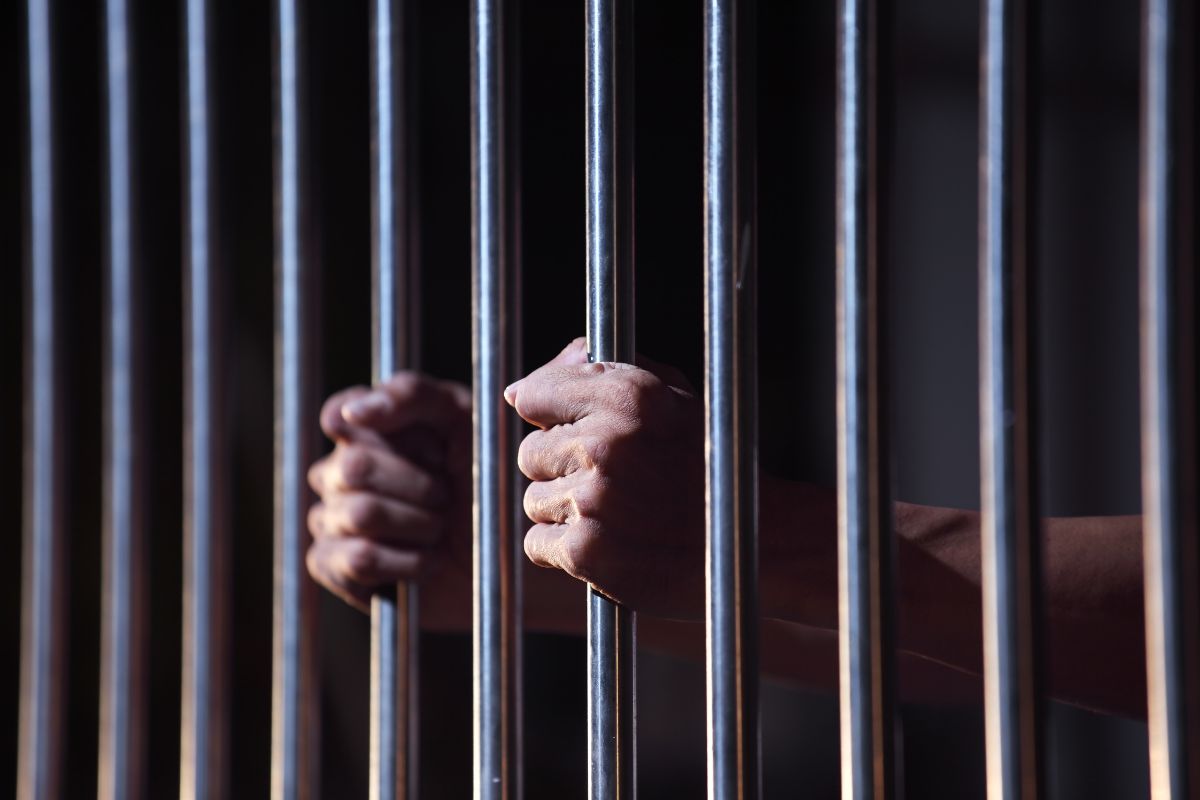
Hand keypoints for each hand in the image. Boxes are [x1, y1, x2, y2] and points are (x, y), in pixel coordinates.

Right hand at [305, 373, 472, 628]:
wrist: (506, 551)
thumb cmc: (485, 478)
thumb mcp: (462, 420)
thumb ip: (411, 395)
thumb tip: (351, 411)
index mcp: (365, 430)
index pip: (339, 415)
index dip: (386, 432)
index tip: (435, 449)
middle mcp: (338, 470)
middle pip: (355, 466)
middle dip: (420, 485)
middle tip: (447, 496)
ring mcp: (331, 517)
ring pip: (361, 513)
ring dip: (420, 525)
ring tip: (440, 529)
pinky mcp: (334, 565)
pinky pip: (359, 559)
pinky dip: (408, 562)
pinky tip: (427, 560)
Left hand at [505, 338, 706, 619]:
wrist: (758, 543)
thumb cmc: (713, 465)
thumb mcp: (672, 397)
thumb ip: (601, 374)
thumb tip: (519, 389)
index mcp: (626, 396)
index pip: (534, 394)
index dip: (545, 414)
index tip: (559, 428)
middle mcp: (606, 444)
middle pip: (531, 453)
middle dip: (561, 467)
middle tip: (609, 482)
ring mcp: (593, 500)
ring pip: (534, 501)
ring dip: (564, 511)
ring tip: (617, 515)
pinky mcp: (587, 552)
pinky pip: (537, 544)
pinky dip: (563, 550)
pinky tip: (608, 542)